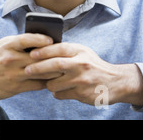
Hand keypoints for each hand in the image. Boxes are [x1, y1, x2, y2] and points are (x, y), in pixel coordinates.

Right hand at [0, 34, 57, 99]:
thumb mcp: (3, 45)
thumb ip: (20, 43)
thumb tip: (44, 42)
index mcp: (8, 45)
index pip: (27, 39)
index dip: (41, 39)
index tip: (51, 40)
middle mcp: (11, 59)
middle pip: (39, 58)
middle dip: (54, 57)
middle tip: (65, 57)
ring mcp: (14, 74)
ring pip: (42, 72)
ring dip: (54, 71)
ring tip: (63, 68)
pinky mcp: (16, 87)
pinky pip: (37, 84)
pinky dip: (47, 82)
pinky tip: (52, 79)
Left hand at [25, 43, 142, 106]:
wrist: (115, 82)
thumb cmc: (92, 65)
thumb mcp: (82, 52)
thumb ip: (65, 51)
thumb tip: (38, 48)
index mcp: (79, 51)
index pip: (58, 48)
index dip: (43, 51)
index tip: (31, 54)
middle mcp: (81, 64)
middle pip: (55, 65)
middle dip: (38, 68)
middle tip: (27, 70)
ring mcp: (81, 80)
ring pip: (54, 83)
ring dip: (48, 83)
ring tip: (49, 81)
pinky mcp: (81, 94)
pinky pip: (60, 94)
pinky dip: (57, 93)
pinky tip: (61, 89)